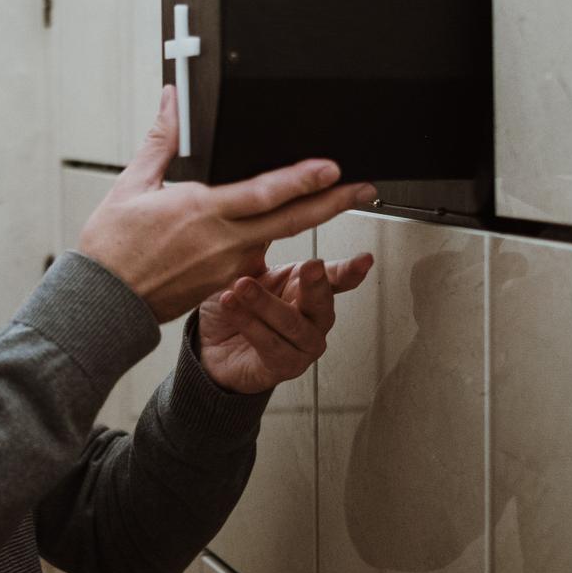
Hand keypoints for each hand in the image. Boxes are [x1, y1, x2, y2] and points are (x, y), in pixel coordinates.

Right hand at [78, 86, 375, 321]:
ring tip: (334, 201)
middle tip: (365, 190)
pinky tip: (280, 227)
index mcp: (203, 212)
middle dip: (334, 204)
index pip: (267, 193)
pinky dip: (272, 239)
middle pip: (292, 221)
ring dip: (308, 219)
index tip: (332, 169)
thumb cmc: (112, 248)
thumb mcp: (132, 184)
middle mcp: (224, 242)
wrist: (104, 302)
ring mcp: (228, 267)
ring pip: (278, 238)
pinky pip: (257, 257)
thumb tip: (173, 99)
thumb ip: (162, 139)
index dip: (304, 180)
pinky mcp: (225, 283)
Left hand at [198, 253, 374, 393]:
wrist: (207, 347)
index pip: (336, 277)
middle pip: (323, 301)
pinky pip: (272, 346)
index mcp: (306, 287)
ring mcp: (302, 345)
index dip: (352, 270)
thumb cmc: (232, 307)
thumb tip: (268, 206)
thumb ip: (258, 243)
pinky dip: (250, 325)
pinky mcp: (284, 366)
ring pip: (293, 324)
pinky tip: (233, 308)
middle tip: (310, 266)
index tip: (364, 260)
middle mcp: (311, 317)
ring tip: (241, 286)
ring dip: (264, 304)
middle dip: (316, 283)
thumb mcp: (243, 268)